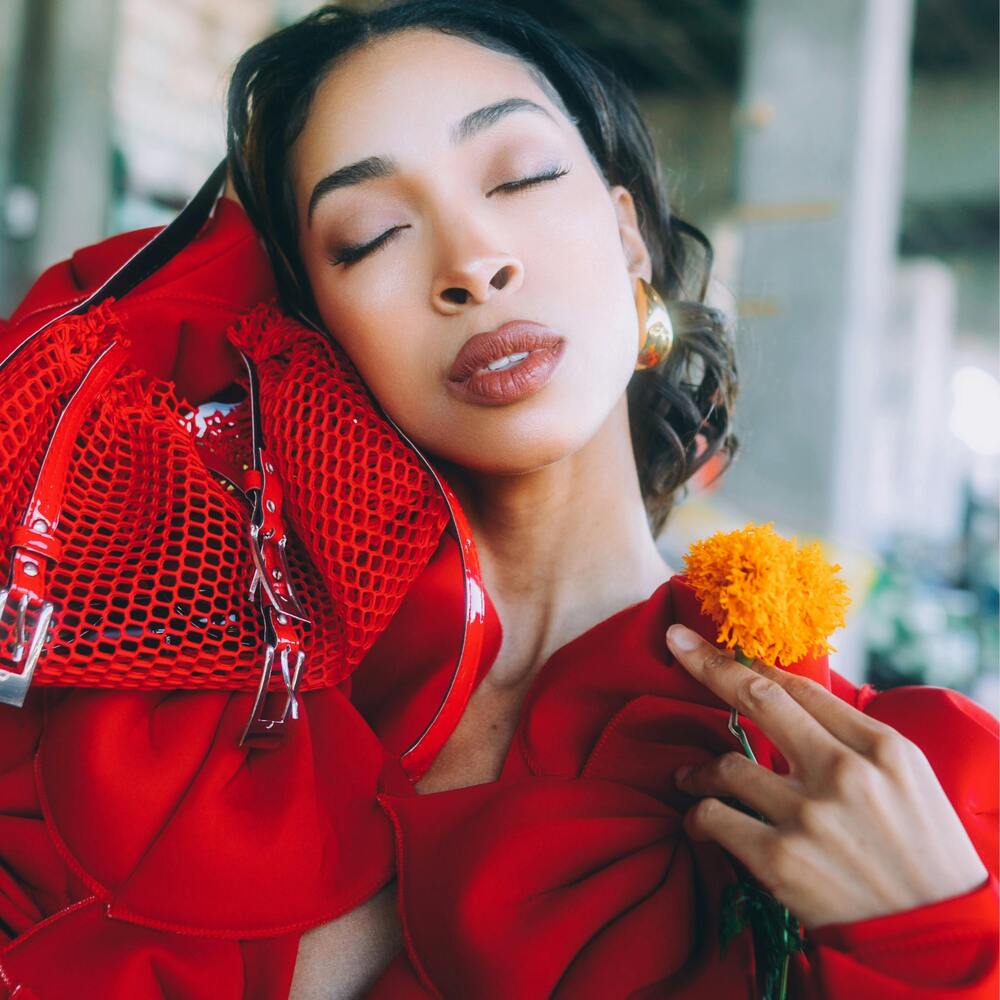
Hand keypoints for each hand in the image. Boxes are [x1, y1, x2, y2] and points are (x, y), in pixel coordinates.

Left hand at [665, 624, 988, 929]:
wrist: (931, 936)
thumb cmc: (922, 851)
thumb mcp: (908, 778)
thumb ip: (854, 737)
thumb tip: (794, 697)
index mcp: (880, 747)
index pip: (801, 688)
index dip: (754, 664)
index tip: (720, 649)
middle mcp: (842, 772)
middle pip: (758, 698)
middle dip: (708, 663)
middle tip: (676, 645)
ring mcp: (808, 815)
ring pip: (726, 765)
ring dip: (697, 770)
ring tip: (688, 777)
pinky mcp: (779, 859)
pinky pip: (714, 818)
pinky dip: (697, 815)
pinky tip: (698, 820)